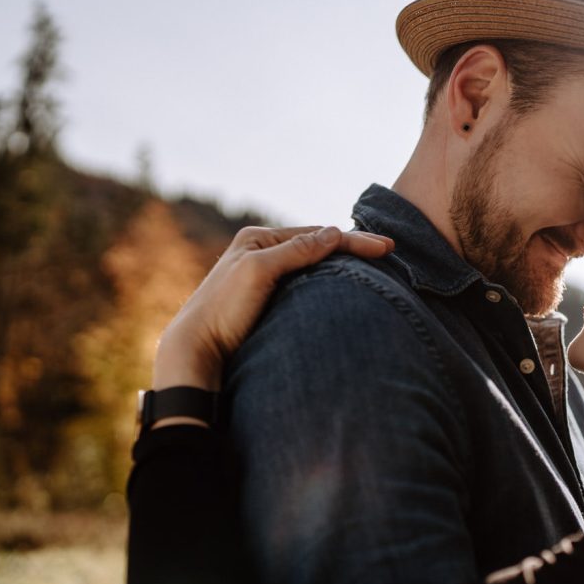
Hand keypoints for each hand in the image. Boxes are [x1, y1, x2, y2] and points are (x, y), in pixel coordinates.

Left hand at [153, 226, 392, 395]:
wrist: (196, 351)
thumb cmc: (223, 310)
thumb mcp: (260, 272)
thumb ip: (296, 250)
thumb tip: (335, 233)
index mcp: (258, 238)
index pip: (317, 234)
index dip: (354, 240)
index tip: (387, 248)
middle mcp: (260, 252)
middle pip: (316, 245)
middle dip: (351, 247)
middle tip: (386, 252)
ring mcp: (262, 276)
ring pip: (311, 265)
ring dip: (340, 265)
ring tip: (371, 267)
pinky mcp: (265, 301)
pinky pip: (304, 284)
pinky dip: (326, 282)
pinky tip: (340, 289)